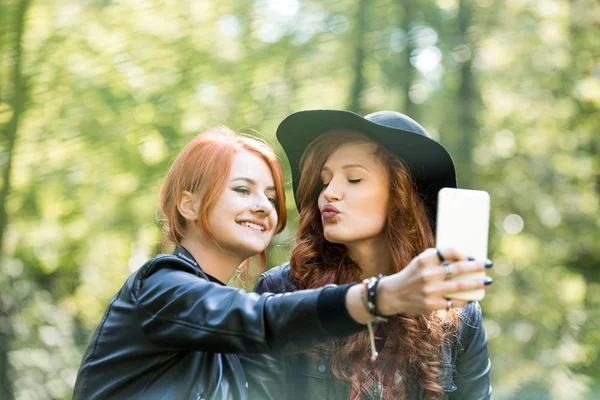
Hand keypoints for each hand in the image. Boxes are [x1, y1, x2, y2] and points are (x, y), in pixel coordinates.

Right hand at [376, 248, 490, 315]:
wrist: (395, 294)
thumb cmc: (414, 274)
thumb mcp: (421, 261)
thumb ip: (439, 258)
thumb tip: (466, 259)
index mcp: (425, 260)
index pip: (449, 251)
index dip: (463, 253)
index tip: (473, 256)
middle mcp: (428, 274)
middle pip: (458, 268)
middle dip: (477, 266)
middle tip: (489, 265)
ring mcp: (431, 290)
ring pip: (460, 286)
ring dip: (477, 283)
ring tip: (488, 281)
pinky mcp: (432, 304)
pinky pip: (454, 301)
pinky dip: (466, 298)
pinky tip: (474, 297)